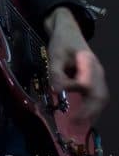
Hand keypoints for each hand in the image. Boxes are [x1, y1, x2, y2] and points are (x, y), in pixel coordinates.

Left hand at [44, 6, 108, 122]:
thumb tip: (57, 91)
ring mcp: (98, 75)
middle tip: (76, 124)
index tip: (60, 92)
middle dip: (89, 112)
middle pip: (100, 95)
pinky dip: (93, 108)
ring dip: (92, 112)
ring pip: (101, 97)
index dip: (74, 91)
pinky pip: (98, 96)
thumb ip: (56, 73)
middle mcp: (97, 71)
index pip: (85, 84)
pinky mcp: (94, 79)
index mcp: (88, 63)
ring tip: (80, 125)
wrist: (68, 30)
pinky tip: (85, 116)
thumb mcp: (55, 55)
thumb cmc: (61, 42)